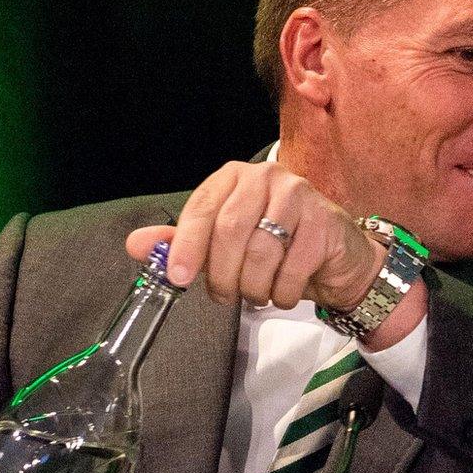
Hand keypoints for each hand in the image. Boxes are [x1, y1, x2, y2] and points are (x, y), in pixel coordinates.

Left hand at [124, 160, 387, 313]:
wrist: (336, 259)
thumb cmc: (277, 248)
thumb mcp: (225, 244)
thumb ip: (183, 242)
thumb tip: (137, 245)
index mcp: (235, 177)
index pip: (202, 209)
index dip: (188, 247)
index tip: (178, 277)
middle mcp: (267, 178)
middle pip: (230, 231)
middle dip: (223, 274)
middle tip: (225, 296)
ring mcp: (300, 197)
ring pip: (261, 253)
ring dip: (254, 287)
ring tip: (257, 294)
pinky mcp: (325, 223)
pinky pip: (292, 269)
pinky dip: (282, 292)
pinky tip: (284, 292)